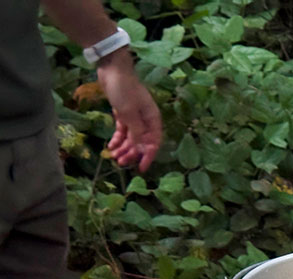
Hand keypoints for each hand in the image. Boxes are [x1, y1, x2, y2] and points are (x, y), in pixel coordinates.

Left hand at [95, 48, 161, 171]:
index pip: (153, 143)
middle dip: (131, 153)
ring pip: (131, 138)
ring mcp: (134, 117)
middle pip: (140, 142)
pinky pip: (122, 130)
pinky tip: (111, 146)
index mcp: (152, 120)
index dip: (148, 156)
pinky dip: (117, 139)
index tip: (141, 168)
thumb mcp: (129, 112)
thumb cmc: (124, 89)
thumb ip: (135, 131)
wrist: (112, 69)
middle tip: (120, 163)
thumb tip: (140, 147)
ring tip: (114, 157)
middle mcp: (145, 120)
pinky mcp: (123, 113)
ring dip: (123, 148)